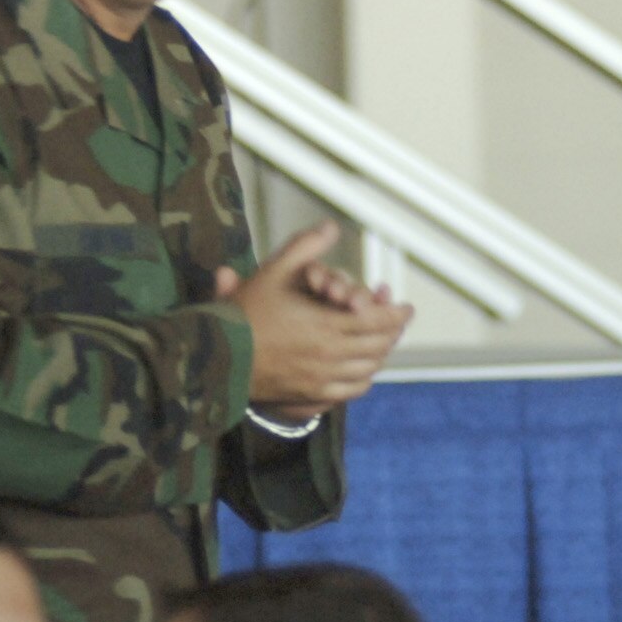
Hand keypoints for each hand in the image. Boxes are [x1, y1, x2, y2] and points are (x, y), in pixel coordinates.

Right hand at [213, 221, 412, 416]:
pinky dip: (363, 377)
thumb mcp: (273, 273)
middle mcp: (332, 355)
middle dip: (393, 332)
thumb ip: (305, 248)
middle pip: (379, 346)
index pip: (378, 322)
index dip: (397, 314)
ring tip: (383, 341)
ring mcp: (323, 379)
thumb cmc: (244, 315)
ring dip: (380, 354)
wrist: (216, 358)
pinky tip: (362, 369)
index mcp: (328, 326)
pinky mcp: (312, 395)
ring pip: (369, 368)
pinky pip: (352, 389)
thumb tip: (330, 226)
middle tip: (398, 322)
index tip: (406, 308)